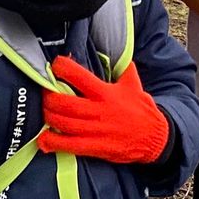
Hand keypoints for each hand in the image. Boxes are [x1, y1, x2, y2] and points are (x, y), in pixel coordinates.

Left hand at [37, 56, 171, 165]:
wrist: (155, 138)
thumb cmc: (142, 110)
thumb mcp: (134, 85)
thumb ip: (122, 68)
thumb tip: (116, 51)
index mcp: (106, 93)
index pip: (79, 77)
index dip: (63, 68)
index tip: (54, 65)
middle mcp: (99, 111)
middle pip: (64, 103)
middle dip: (48, 97)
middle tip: (43, 92)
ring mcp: (96, 130)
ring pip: (63, 122)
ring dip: (47, 116)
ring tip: (42, 111)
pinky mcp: (95, 147)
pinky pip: (70, 145)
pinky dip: (53, 142)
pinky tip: (42, 139)